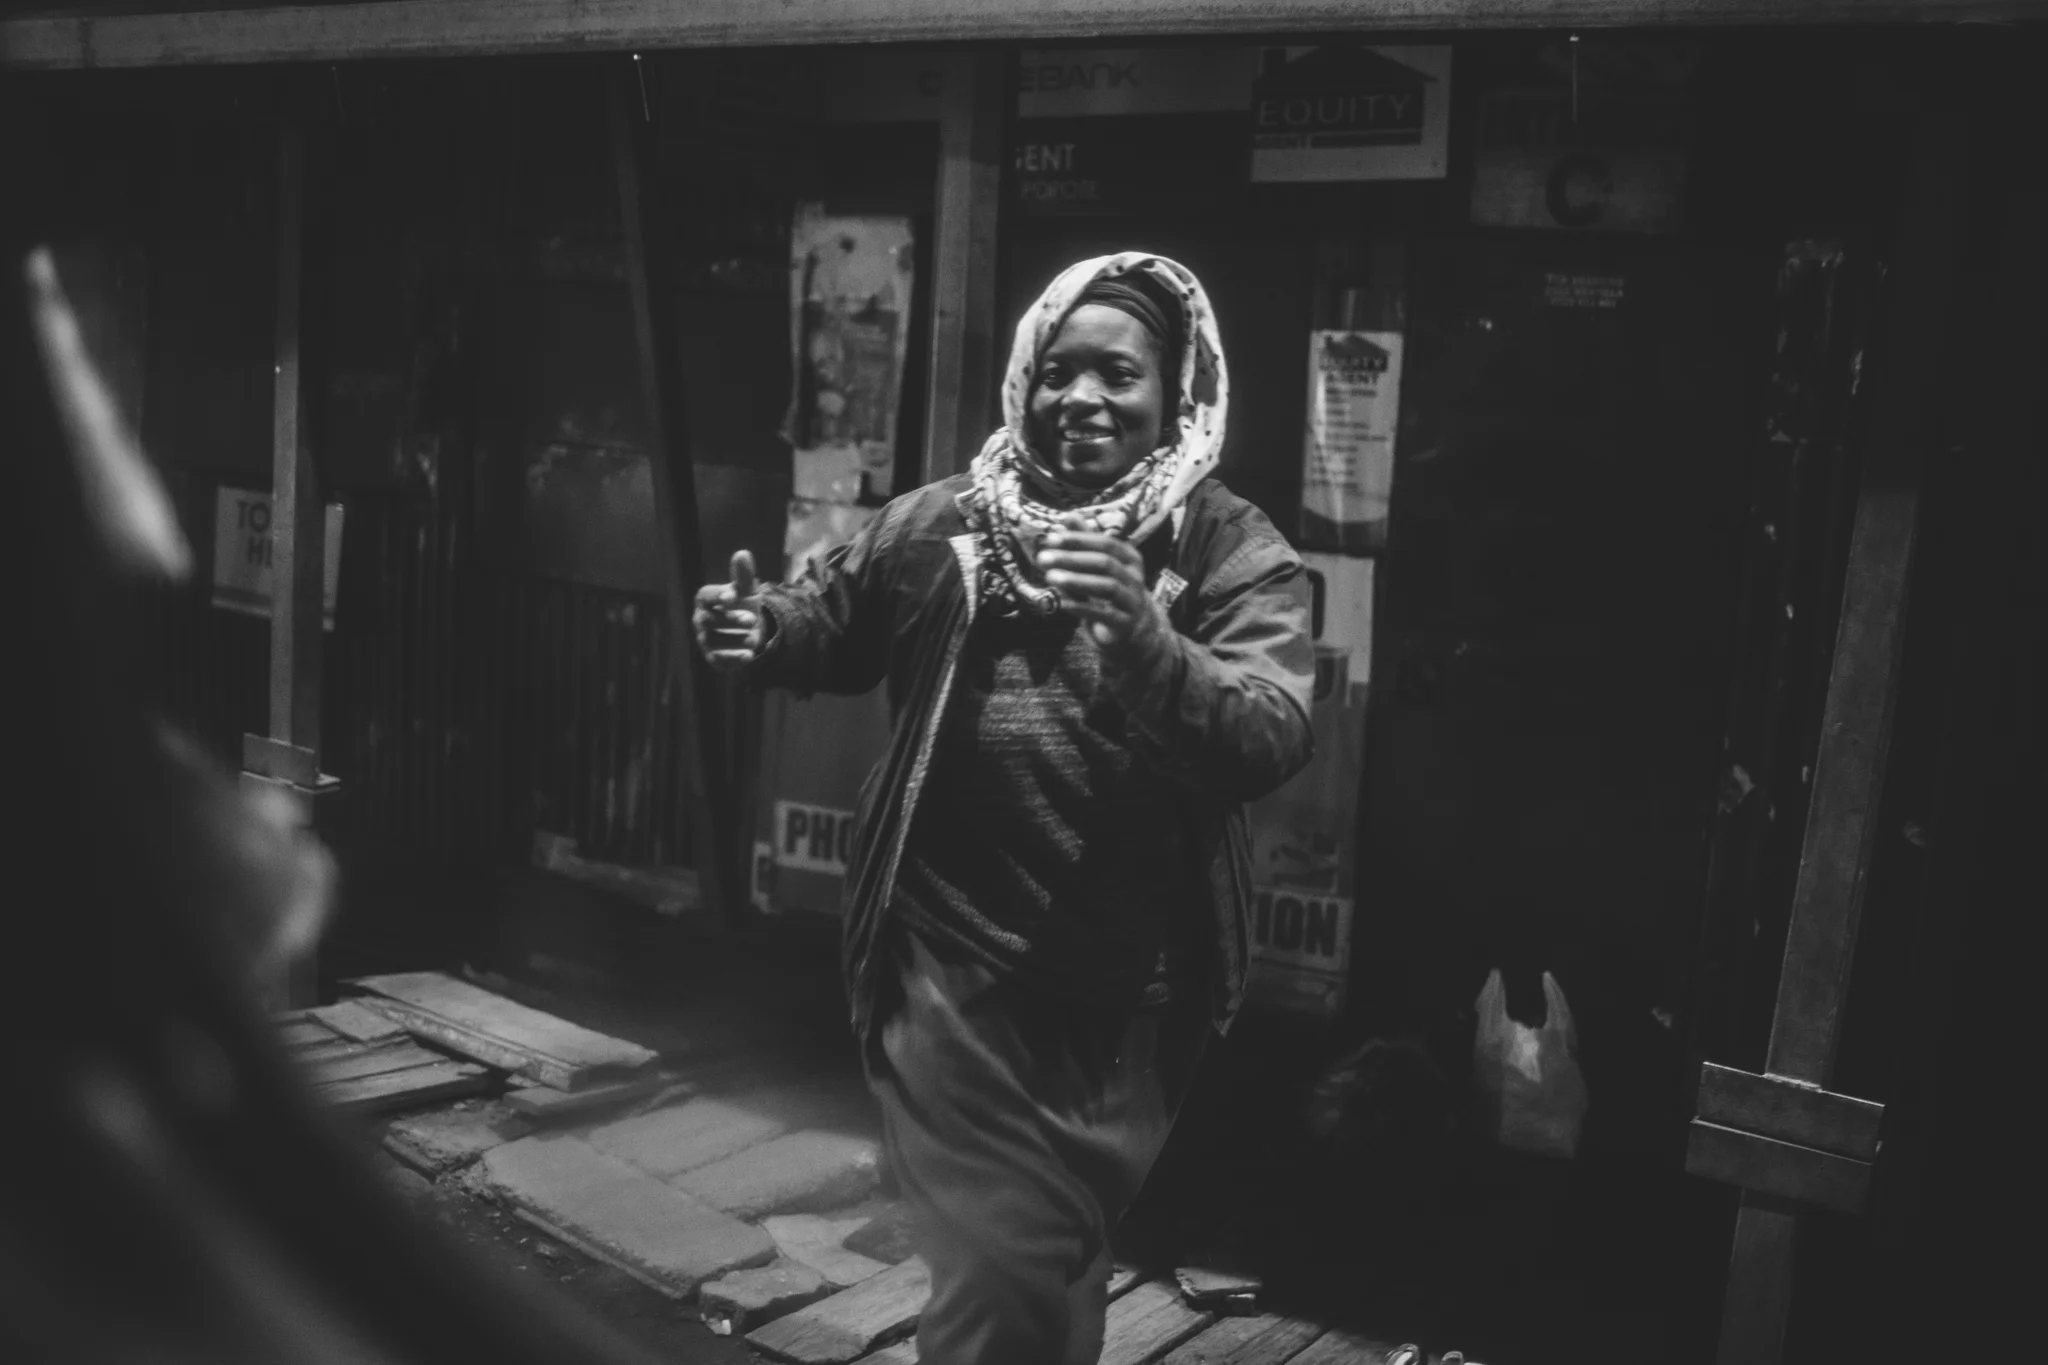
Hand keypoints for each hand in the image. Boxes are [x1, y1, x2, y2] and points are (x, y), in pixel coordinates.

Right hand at [694, 549, 764, 670]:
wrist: (748, 630)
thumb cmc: (742, 604)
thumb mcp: (746, 590)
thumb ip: (743, 574)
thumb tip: (743, 554)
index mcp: (706, 599)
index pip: (705, 596)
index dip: (717, 596)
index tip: (732, 596)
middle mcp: (701, 619)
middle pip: (707, 620)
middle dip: (729, 620)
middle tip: (752, 619)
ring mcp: (705, 639)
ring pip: (712, 640)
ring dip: (734, 640)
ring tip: (755, 640)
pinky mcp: (713, 656)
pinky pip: (718, 659)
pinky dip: (733, 659)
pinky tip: (749, 656)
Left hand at [1035, 516, 1167, 664]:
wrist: (1133, 627)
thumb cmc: (1112, 590)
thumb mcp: (1101, 565)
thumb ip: (1086, 542)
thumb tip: (1068, 516)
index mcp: (1129, 558)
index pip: (1105, 543)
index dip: (1078, 539)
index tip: (1050, 538)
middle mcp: (1134, 577)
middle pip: (1104, 563)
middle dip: (1072, 559)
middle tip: (1042, 558)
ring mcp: (1132, 601)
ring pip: (1106, 587)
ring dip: (1076, 581)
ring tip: (1050, 577)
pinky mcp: (1124, 623)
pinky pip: (1103, 614)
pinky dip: (1081, 607)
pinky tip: (1061, 603)